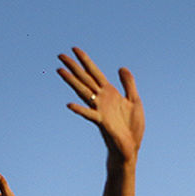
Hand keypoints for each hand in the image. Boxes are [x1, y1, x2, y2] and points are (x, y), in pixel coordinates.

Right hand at [57, 47, 143, 162]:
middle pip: (85, 79)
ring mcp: (100, 110)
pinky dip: (80, 110)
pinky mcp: (103, 122)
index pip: (95, 73)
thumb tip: (121, 67)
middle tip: (60, 55)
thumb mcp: (134, 101)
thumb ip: (128, 84)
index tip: (74, 49)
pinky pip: (90, 115)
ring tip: (60, 71)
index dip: (85, 61)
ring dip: (72, 82)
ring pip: (83, 92)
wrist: (131, 147)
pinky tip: (70, 105)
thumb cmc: (132, 126)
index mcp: (110, 93)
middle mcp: (102, 99)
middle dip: (73, 67)